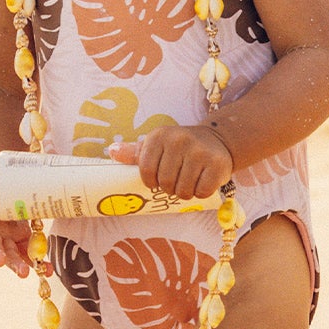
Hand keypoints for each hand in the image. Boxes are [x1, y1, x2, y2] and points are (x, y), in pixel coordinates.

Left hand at [110, 123, 232, 200]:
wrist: (216, 139)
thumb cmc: (180, 147)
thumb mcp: (156, 145)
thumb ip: (134, 152)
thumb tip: (111, 151)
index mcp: (159, 136)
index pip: (146, 170)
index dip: (151, 181)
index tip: (158, 178)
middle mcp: (180, 140)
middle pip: (165, 183)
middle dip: (170, 188)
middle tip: (177, 178)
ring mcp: (200, 152)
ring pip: (183, 191)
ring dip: (185, 192)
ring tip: (189, 179)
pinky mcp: (217, 164)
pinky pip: (201, 192)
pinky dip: (200, 192)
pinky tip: (202, 180)